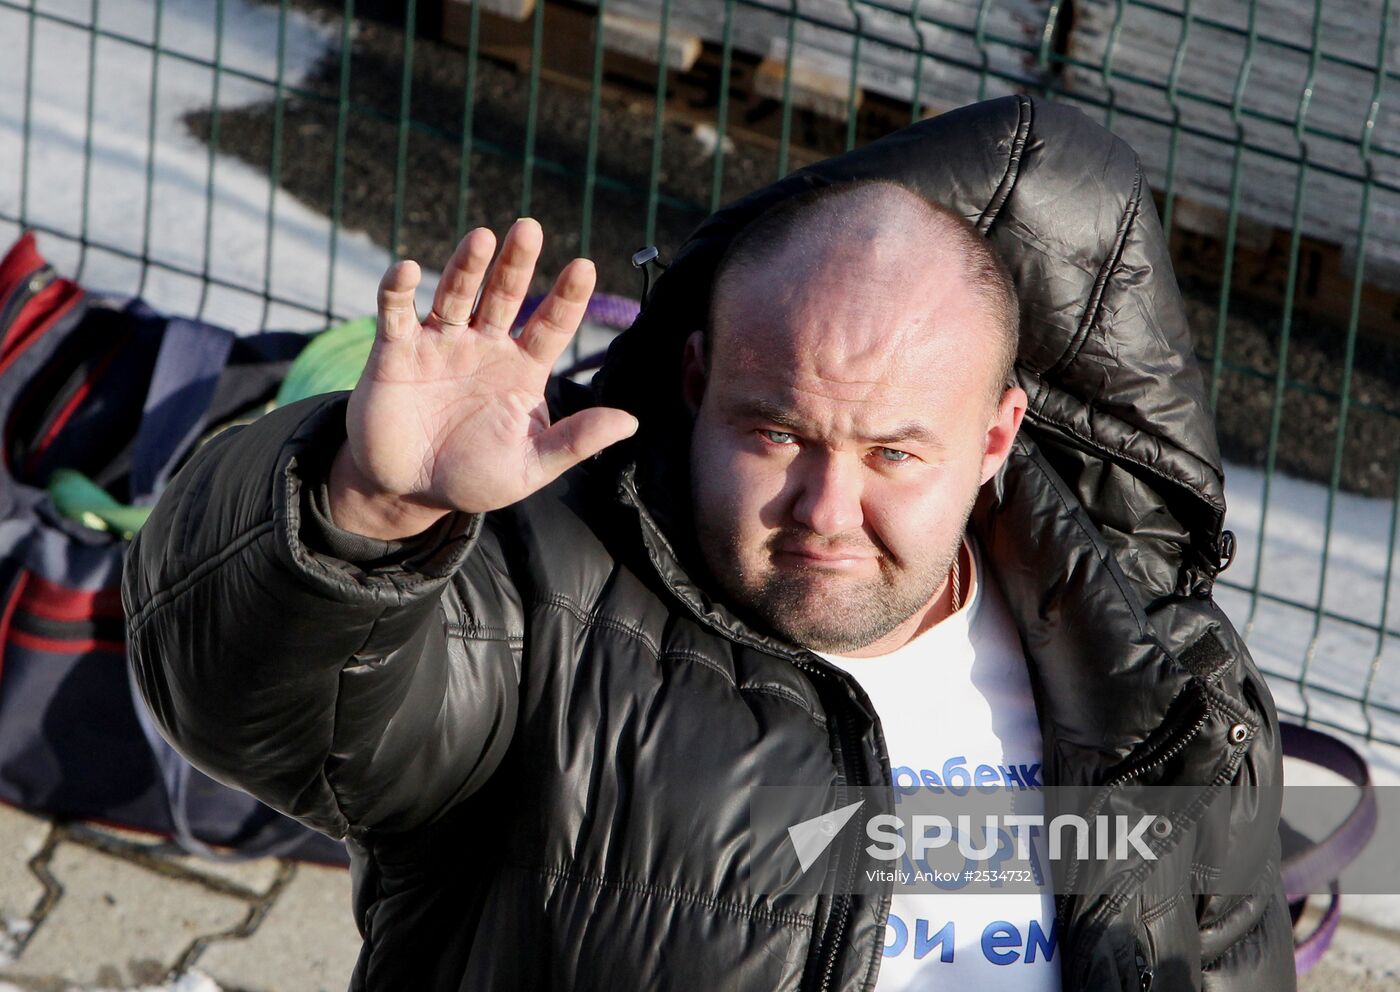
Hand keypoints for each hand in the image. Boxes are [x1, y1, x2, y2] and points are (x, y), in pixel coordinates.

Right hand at [328, 219, 638, 538]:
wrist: (408, 490)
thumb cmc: (471, 477)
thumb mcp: (529, 468)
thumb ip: (575, 441)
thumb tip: (631, 422)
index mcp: (521, 369)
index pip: (551, 325)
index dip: (567, 297)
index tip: (584, 268)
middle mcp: (483, 346)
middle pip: (504, 295)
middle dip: (516, 263)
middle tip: (529, 228)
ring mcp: (440, 344)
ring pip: (456, 294)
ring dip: (466, 265)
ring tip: (482, 238)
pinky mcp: (395, 351)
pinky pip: (397, 312)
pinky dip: (398, 290)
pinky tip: (407, 270)